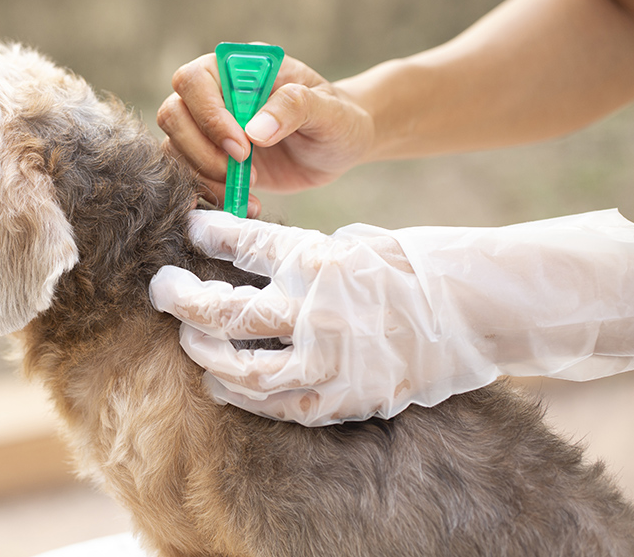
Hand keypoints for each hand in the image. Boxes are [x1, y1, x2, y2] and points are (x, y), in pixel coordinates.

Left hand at [150, 210, 475, 425]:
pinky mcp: (341, 398)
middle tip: (161, 288)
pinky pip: (276, 404)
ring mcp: (328, 361)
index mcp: (320, 260)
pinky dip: (241, 395)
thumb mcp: (352, 242)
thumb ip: (299, 254)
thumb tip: (243, 255)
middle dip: (180, 299)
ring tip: (188, 337)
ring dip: (202, 351)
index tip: (189, 230)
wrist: (473, 310)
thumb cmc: (412, 266)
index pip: (243, 244)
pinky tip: (220, 383)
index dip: (208, 235)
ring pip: (240, 366)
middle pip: (224, 311)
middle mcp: (316, 311)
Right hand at [156, 51, 374, 215]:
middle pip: (173, 114)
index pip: (194, 80)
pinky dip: (208, 194)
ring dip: (205, 175)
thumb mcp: (327, 110)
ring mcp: (208, 129)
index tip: (242, 146)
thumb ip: (294, 108)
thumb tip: (255, 130)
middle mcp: (215, 94)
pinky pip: (188, 176)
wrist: (338, 146)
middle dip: (202, 150)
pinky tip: (242, 203)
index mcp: (237, 69)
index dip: (209, 115)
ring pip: (175, 149)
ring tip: (249, 188)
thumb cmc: (336, 119)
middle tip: (243, 169)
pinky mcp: (211, 160)